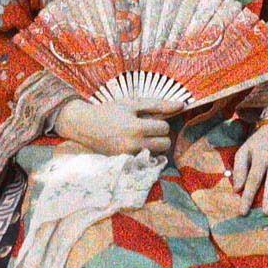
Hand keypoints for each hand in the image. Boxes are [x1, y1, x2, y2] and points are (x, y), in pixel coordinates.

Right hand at [55, 98, 173, 157]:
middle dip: (161, 136)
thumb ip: (158, 105)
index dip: (161, 123)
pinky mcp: (124, 163)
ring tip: (142, 137)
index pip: (165, 128)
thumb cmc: (110, 111)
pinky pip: (146, 161)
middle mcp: (133, 145)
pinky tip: (136, 146)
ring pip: (157, 154)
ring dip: (154, 146)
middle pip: (165, 144)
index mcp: (136, 127)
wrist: (85, 126)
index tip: (150, 120)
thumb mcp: (132, 104)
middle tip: (148, 130)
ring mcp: (128, 156)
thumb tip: (182, 105)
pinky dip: (145, 154)